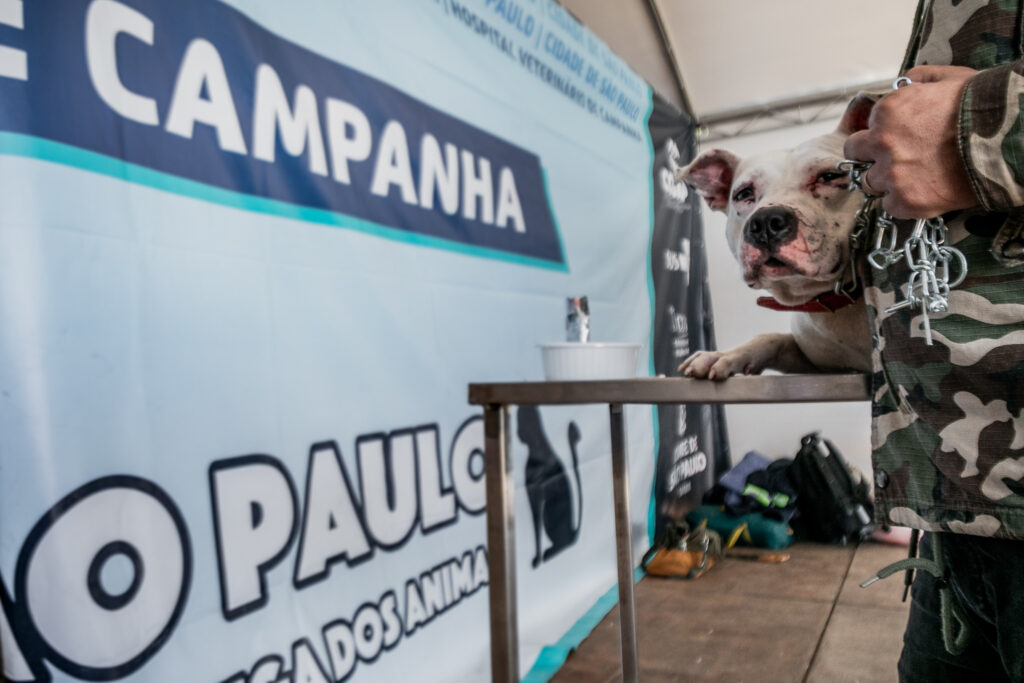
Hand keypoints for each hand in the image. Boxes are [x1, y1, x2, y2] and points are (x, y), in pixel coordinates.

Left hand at [843, 65, 977, 218]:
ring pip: (870, 183)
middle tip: (896, 159)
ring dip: (886, 181)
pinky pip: (890, 206)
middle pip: (857, 155)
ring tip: (912, 177)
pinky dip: (903, 201)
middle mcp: (881, 142)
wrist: (1007, 139)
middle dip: (873, 156)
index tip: (898, 137)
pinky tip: (923, 192)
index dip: (881, 133)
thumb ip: (918, 79)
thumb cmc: (981, 106)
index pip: (866, 127)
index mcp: (887, 111)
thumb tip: (903, 83)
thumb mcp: (949, 78)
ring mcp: (892, 174)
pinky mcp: (905, 201)